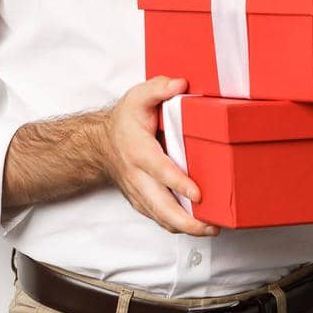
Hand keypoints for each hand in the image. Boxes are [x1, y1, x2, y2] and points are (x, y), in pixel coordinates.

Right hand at [100, 76, 218, 236]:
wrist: (101, 144)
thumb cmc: (124, 121)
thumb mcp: (138, 96)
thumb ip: (159, 88)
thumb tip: (181, 84)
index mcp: (139, 150)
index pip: (159, 170)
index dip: (178, 183)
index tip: (198, 193)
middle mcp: (137, 176)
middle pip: (160, 206)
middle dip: (186, 221)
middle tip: (211, 226)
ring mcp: (139, 192)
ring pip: (161, 218)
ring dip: (185, 228)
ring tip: (212, 229)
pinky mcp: (142, 202)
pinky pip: (160, 218)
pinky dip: (178, 225)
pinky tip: (198, 225)